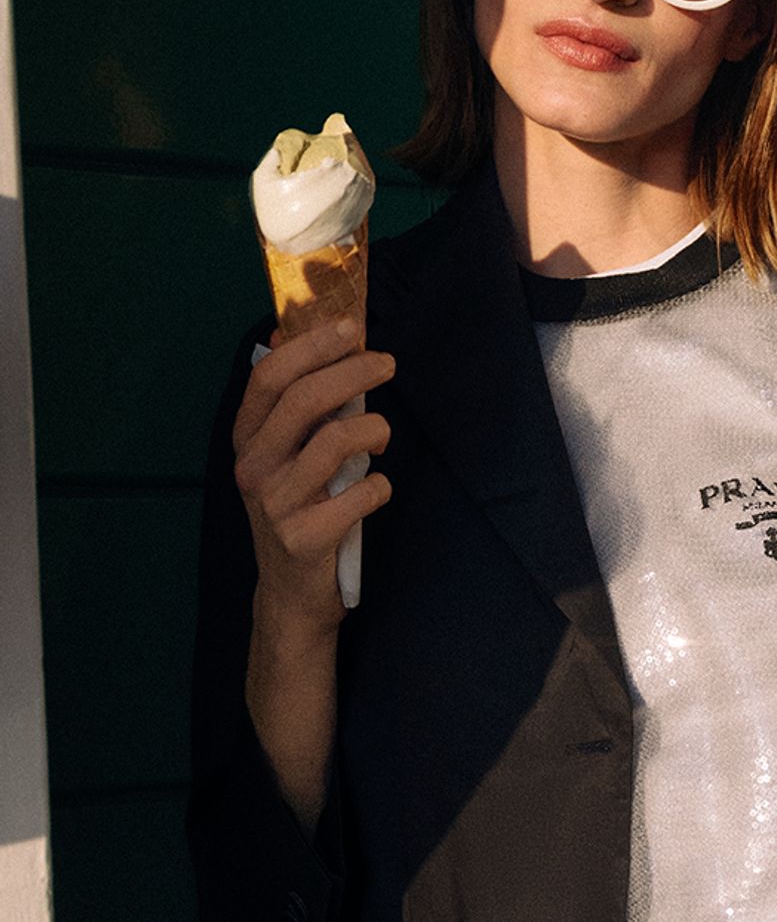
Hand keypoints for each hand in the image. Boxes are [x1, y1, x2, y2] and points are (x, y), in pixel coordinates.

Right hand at [233, 317, 394, 637]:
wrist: (290, 594)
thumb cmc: (298, 513)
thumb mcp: (283, 458)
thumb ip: (291, 406)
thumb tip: (295, 335)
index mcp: (246, 440)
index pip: (269, 377)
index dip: (310, 345)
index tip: (349, 326)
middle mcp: (254, 467)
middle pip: (303, 399)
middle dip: (352, 371)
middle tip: (386, 364)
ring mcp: (276, 504)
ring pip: (334, 441)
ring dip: (373, 429)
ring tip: (382, 437)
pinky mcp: (305, 538)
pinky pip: (359, 495)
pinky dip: (379, 487)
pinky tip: (376, 490)